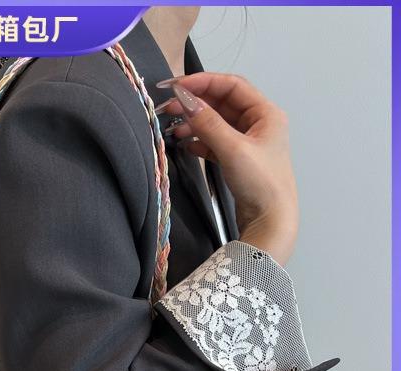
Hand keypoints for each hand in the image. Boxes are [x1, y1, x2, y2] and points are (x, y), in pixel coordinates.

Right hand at [157, 73, 298, 265]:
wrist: (270, 220)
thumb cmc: (260, 182)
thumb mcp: (233, 149)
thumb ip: (208, 123)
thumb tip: (186, 100)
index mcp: (265, 113)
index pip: (231, 86)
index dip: (202, 82)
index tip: (175, 87)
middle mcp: (258, 123)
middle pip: (221, 103)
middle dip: (194, 103)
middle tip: (167, 109)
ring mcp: (247, 141)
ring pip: (216, 122)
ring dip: (194, 123)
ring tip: (173, 130)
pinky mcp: (237, 159)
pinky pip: (214, 141)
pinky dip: (199, 140)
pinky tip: (185, 144)